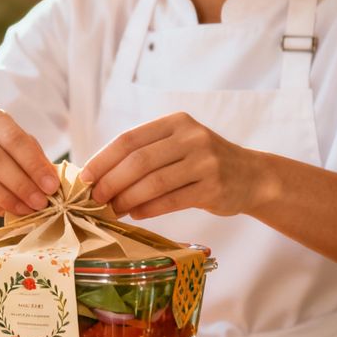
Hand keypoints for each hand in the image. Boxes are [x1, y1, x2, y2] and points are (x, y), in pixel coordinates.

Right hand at [0, 107, 59, 216]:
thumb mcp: (16, 148)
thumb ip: (34, 159)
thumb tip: (52, 181)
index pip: (13, 138)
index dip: (34, 164)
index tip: (51, 186)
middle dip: (21, 183)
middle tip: (40, 202)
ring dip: (5, 197)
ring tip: (25, 210)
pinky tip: (4, 212)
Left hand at [80, 112, 272, 218]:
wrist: (251, 177)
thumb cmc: (203, 163)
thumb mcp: (178, 145)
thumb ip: (144, 154)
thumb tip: (98, 176)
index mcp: (175, 122)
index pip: (128, 139)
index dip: (102, 160)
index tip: (84, 178)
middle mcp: (191, 137)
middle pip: (138, 161)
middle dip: (111, 183)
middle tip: (95, 200)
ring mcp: (205, 161)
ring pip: (153, 183)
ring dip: (127, 199)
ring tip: (113, 210)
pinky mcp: (213, 187)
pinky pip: (171, 200)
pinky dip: (148, 209)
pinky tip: (136, 214)